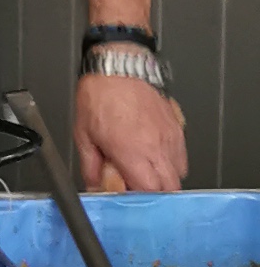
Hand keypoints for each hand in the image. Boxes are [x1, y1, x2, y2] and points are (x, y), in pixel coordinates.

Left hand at [73, 71, 186, 193]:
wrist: (119, 65)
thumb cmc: (101, 95)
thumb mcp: (84, 135)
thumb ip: (91, 167)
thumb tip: (94, 186)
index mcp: (133, 153)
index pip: (149, 192)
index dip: (140, 200)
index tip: (128, 198)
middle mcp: (156, 147)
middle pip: (170, 188)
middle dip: (156, 195)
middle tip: (138, 189)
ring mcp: (170, 137)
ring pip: (179, 173)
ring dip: (165, 179)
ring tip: (146, 173)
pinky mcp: (176, 126)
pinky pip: (182, 155)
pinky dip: (172, 162)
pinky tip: (155, 158)